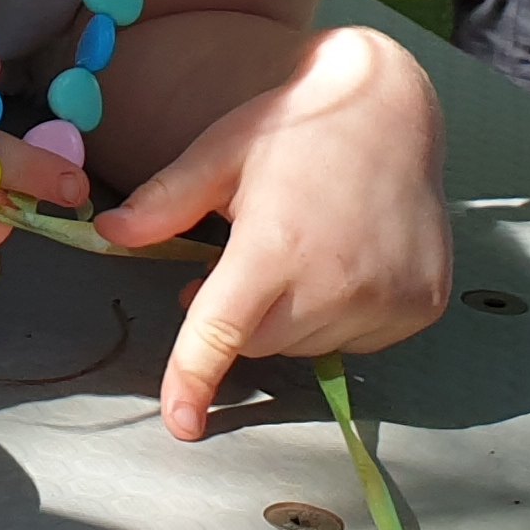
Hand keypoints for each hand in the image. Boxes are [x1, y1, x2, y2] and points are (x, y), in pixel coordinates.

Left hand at [94, 25, 449, 438]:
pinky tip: (347, 260)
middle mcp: (337, 281)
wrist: (391, 105)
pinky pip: (362, 338)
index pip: (223, 334)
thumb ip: (164, 202)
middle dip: (242, 318)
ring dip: (292, 318)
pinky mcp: (422, 303)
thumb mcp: (220, 152)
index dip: (194, 380)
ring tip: (301, 251)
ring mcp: (388, 297)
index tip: (182, 423)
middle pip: (262, 343)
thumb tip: (108, 235)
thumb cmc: (296, 127)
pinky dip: (342, 315)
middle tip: (240, 270)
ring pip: (311, 345)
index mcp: (276, 245)